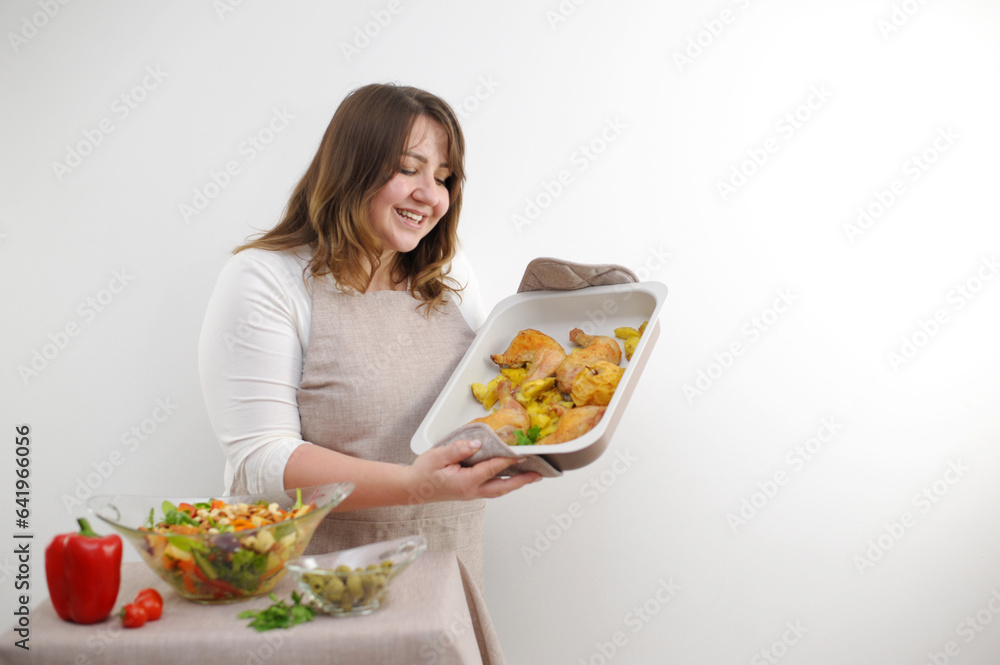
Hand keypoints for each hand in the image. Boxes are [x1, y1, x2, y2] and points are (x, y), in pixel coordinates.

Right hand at [406, 439, 541, 502]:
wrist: (412, 489)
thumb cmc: (423, 473)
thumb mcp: (437, 456)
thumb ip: (458, 449)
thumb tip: (477, 444)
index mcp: (465, 482)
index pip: (491, 469)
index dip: (508, 460)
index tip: (521, 454)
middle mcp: (471, 491)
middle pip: (502, 487)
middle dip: (521, 481)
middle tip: (538, 474)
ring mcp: (471, 494)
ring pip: (498, 491)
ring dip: (515, 484)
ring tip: (530, 477)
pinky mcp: (470, 493)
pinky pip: (492, 489)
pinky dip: (504, 484)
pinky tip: (510, 477)